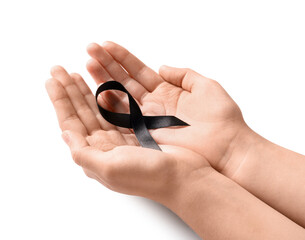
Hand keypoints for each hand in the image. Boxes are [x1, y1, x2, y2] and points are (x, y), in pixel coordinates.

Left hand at [45, 66, 210, 203]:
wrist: (182, 177)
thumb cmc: (147, 176)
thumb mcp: (109, 169)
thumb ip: (83, 154)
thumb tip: (64, 134)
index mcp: (96, 154)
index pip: (71, 123)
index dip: (61, 101)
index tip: (52, 80)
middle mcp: (106, 145)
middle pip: (82, 112)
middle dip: (70, 91)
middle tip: (59, 70)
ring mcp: (122, 136)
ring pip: (99, 108)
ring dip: (87, 90)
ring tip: (76, 73)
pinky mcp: (138, 129)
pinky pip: (119, 108)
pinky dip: (109, 95)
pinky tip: (102, 84)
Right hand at [86, 42, 252, 175]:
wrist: (227, 148)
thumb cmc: (222, 118)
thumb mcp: (205, 87)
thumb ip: (183, 75)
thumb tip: (162, 66)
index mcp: (167, 91)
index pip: (139, 71)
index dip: (122, 58)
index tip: (106, 46)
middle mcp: (153, 105)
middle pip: (125, 82)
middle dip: (107, 65)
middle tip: (90, 50)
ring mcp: (147, 120)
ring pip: (120, 97)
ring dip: (103, 81)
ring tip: (87, 65)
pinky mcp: (145, 135)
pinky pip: (123, 118)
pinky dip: (109, 106)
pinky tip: (95, 92)